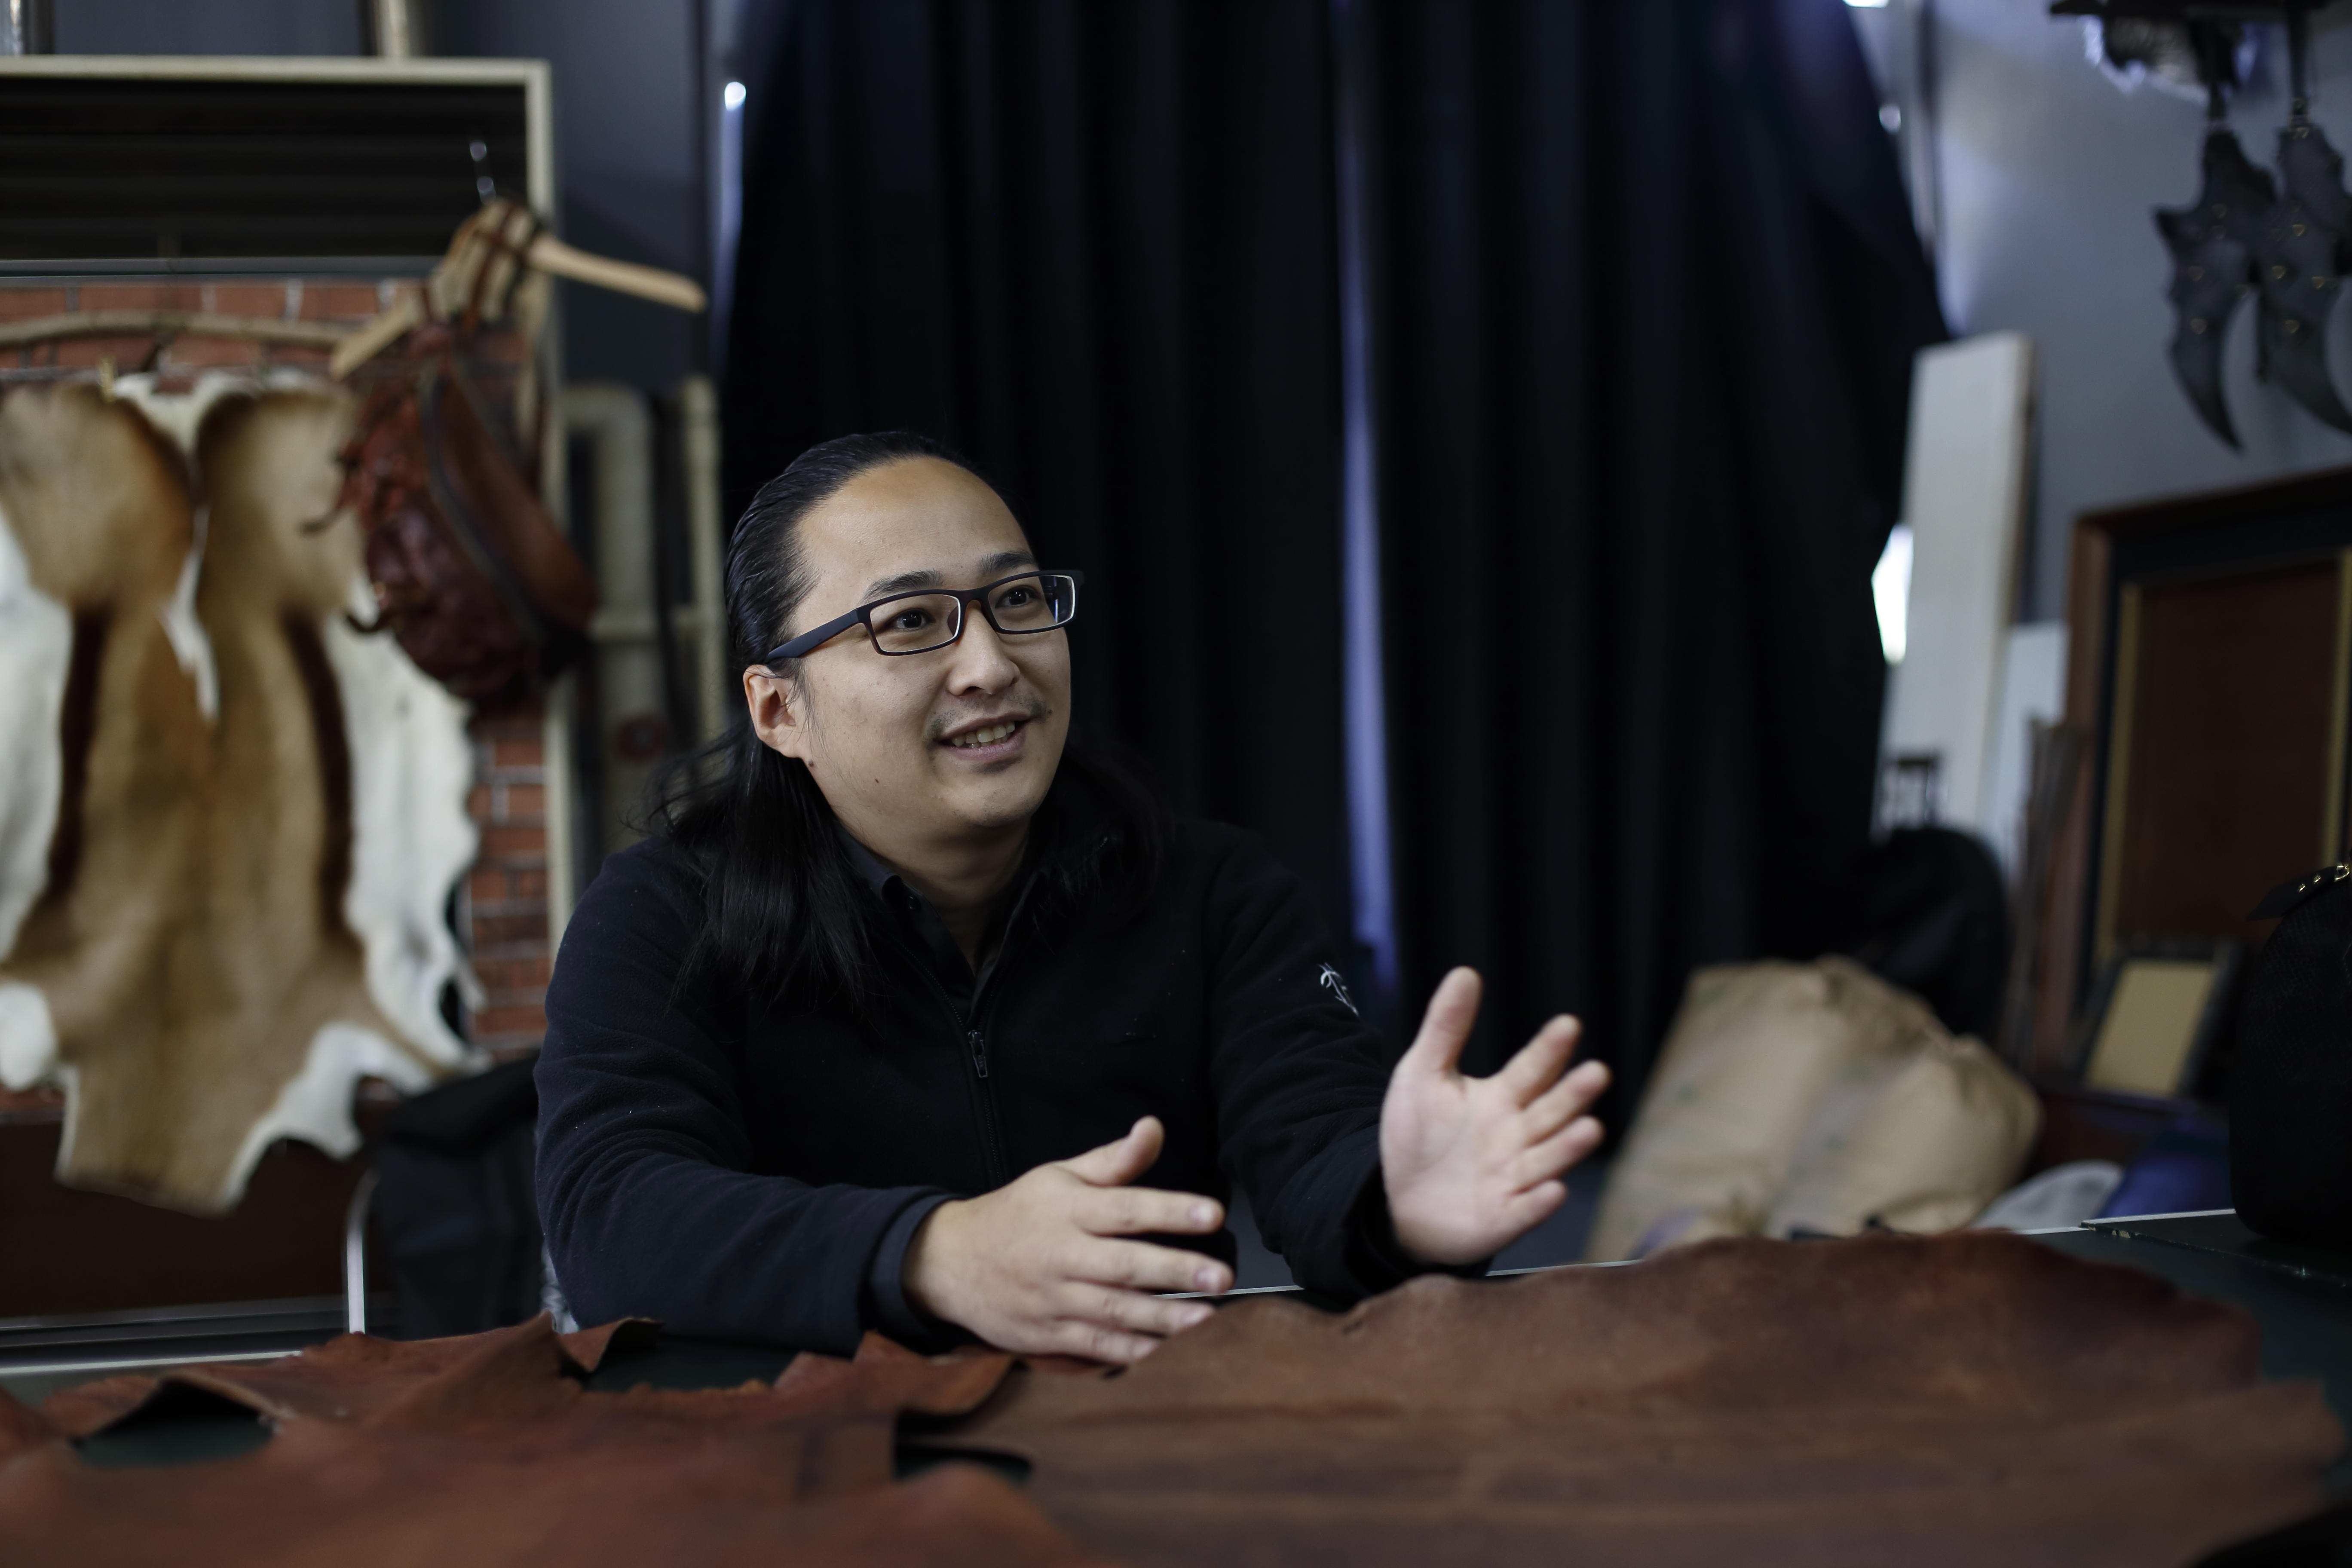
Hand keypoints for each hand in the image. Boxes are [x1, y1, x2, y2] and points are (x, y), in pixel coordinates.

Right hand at [902, 1115, 1233, 1362]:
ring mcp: (1052, 1298)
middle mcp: (1060, 1254)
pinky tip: (1161, 1344)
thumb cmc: (1018, 1213)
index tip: (1212, 1213)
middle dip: (1176, 1270)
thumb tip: (1153, 1128)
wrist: (950, 1262)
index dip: (1170, 1210)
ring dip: (1162, 1316)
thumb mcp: (1058, 1176)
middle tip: (1222, 1276)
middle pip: (1124, 1263)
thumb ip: (1113, 1161)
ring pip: (1112, 1310)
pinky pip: (1091, 1345)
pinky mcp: (1045, 1334)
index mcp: (1067, 1209)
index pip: (1125, 1208)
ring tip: (1206, 1315)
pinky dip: (1127, 1348)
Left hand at [1380, 967, 1609, 1265]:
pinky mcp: (1503, 1218)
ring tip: (1591, 1128)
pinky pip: (1525, 1210)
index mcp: (1502, 1100)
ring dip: (1569, 1146)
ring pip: (1547, 1159)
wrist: (1396, 1200)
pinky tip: (1554, 1190)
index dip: (1548, 1050)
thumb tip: (1465, 972)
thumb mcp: (1423, 1074)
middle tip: (1597, 1072)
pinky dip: (1539, 1202)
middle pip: (1550, 1112)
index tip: (1568, 1024)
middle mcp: (1517, 1137)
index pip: (1531, 1070)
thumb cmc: (1418, 1135)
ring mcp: (1514, 1179)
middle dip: (1573, 1094)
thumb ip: (1446, 1028)